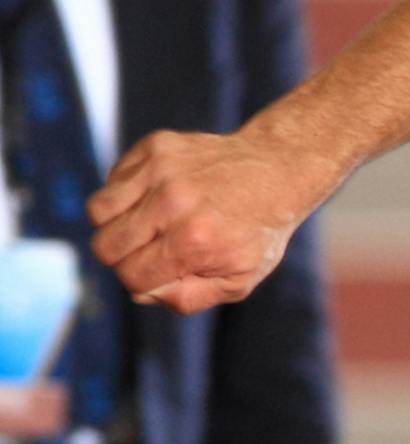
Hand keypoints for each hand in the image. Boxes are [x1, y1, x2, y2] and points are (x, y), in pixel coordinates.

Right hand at [87, 129, 318, 313]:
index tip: (163, 271)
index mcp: (194, 241)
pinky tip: (156, 196)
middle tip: (150, 249)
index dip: (142, 282)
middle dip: (123, 257)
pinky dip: (124, 194)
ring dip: (115, 225)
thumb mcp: (240, 279)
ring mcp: (162, 169)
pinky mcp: (155, 146)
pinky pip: (112, 180)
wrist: (278, 169)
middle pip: (106, 247)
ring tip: (147, 224)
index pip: (132, 276)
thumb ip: (189, 298)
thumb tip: (142, 292)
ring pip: (98, 211)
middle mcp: (173, 202)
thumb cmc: (257, 230)